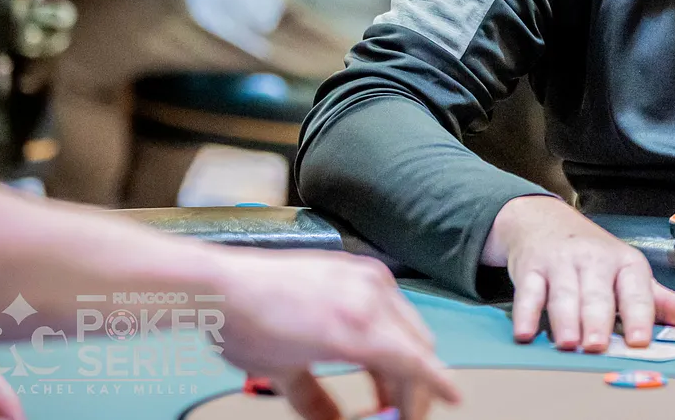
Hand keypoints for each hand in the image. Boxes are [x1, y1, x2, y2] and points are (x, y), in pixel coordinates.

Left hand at [210, 249, 459, 419]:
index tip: (453, 399)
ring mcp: (366, 278)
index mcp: (357, 327)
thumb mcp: (285, 376)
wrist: (221, 285)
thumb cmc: (246, 325)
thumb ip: (319, 404)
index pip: (416, 361)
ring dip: (402, 357)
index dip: (437, 385)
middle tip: (398, 410)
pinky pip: (390, 305)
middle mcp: (370, 296)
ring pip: (407, 324)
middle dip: (414, 381)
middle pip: (419, 345)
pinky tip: (369, 353)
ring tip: (381, 388)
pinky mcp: (356, 269)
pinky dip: (389, 332)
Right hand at [487, 196, 674, 351]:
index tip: (641, 340)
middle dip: (597, 320)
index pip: (636, 290)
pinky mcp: (531, 268)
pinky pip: (528, 292)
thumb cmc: (593, 255)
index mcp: (625, 263)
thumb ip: (663, 302)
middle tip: (598, 345)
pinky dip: (525, 312)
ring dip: (565, 319)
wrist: (545, 220)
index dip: (639, 315)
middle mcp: (594, 260)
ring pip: (564, 293)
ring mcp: (561, 263)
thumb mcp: (629, 273)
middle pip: (597, 294)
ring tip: (569, 343)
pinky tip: (526, 332)